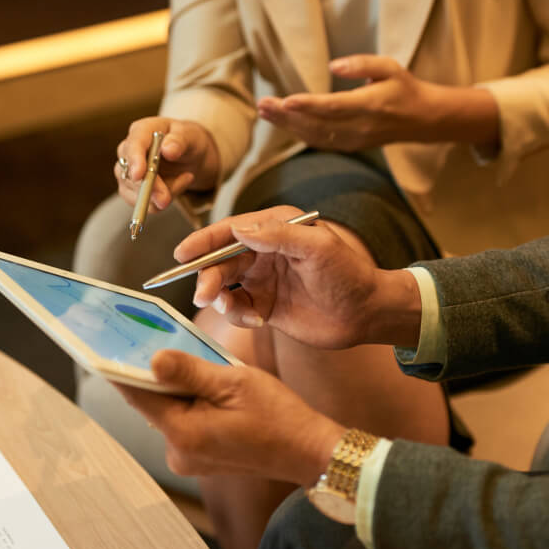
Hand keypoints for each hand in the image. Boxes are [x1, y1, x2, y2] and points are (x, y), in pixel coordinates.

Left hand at [114, 350, 344, 485]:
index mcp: (185, 433)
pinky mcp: (200, 457)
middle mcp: (180, 452)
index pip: (137, 395)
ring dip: (174, 387)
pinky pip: (183, 422)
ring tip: (184, 357)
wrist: (309, 451)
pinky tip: (202, 383)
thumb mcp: (233, 382)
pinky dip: (187, 401)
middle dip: (152, 373)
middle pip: (151, 403)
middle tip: (143, 337)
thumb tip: (152, 360)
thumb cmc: (278, 416)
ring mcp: (189, 458)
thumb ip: (189, 370)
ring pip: (168, 411)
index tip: (100, 345)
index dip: (118, 368)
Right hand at [115, 116, 220, 211]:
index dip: (135, 160)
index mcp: (141, 131)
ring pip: (136, 192)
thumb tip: (168, 150)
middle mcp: (129, 150)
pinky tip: (178, 185)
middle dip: (149, 187)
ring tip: (186, 178)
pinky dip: (162, 202)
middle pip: (130, 173)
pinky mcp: (132, 190)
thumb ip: (180, 141)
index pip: (133, 145)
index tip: (139, 175)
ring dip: (163, 194)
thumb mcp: (191, 136)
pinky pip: (145, 204)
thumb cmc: (188, 141)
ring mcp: (128, 172)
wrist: (190, 157)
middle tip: (166, 198)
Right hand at [175, 206, 420, 348]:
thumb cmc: (349, 275)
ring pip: (225, 285)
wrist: (367, 314)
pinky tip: (256, 321)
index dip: (203, 241)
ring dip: (220, 297)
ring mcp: (264, 279)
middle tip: (203, 295)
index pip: (231, 231)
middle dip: (208, 276)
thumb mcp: (318, 248)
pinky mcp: (265, 305)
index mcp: (275, 228)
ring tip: (231, 308)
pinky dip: (238, 315)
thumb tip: (238, 228)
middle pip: (221, 260)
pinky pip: (238, 308)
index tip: (182, 254)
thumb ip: (278, 236)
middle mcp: (265, 251)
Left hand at [257, 55, 497, 150]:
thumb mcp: (389, 67)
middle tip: (262, 105)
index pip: (333, 107)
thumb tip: (333, 65)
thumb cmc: (403, 88)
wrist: (422, 119)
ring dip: (287, 126)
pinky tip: (283, 122)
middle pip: (316, 124)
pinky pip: (320, 142)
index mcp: (370, 105)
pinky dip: (298, 133)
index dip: (307, 105)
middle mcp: (359, 127)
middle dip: (286, 116)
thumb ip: (361, 64)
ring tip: (265, 112)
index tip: (285, 100)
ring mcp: (354, 140)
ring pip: (314, 136)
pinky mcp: (350, 146)